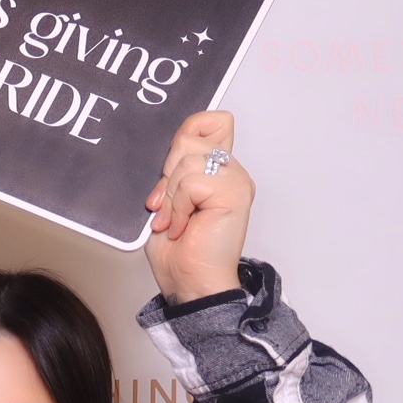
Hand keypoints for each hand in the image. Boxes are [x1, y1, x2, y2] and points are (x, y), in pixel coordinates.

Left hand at [142, 111, 251, 302]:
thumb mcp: (167, 199)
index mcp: (217, 169)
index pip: (213, 121)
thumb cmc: (178, 249)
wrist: (189, 281)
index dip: (189, 131)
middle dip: (165, 176)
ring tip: (173, 221)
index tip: (170, 169)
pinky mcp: (235, 193)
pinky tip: (181, 227)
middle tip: (166, 207)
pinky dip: (177, 207)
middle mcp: (231, 171)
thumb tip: (167, 149)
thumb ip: (174, 171)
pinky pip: (191, 183)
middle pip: (187, 139)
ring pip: (186, 162)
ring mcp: (236, 180)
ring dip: (169, 197)